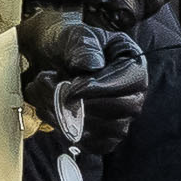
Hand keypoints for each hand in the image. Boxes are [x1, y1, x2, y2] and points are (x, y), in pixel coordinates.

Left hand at [23, 25, 146, 154]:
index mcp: (133, 64)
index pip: (132, 81)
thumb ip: (83, 46)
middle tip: (55, 91)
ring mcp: (120, 117)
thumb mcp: (76, 35)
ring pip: (109, 130)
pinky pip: (96, 144)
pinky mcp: (103, 134)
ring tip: (46, 97)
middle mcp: (133, 93)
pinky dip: (70, 133)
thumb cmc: (70, 45)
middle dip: (85, 104)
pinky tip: (52, 113)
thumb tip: (92, 65)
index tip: (71, 87)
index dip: (102, 88)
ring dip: (72, 118)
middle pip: (125, 109)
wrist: (54, 59)